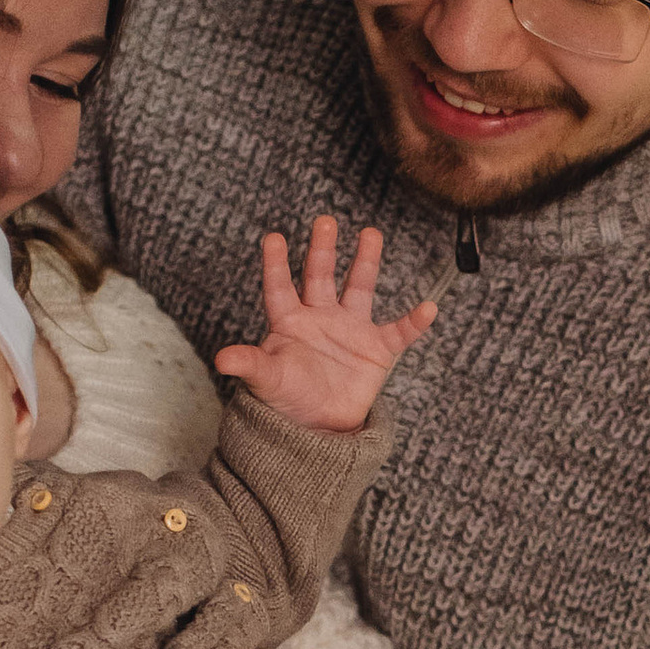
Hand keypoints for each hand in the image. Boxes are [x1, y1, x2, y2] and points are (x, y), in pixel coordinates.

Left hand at [214, 218, 436, 433]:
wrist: (317, 427)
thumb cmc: (286, 400)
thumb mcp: (266, 381)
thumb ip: (249, 364)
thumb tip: (221, 359)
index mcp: (289, 322)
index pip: (280, 287)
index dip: (276, 265)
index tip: (273, 238)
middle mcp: (320, 318)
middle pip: (321, 276)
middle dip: (322, 249)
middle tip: (325, 221)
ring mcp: (350, 330)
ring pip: (360, 288)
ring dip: (365, 262)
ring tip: (370, 234)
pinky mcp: (376, 350)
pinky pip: (399, 332)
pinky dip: (414, 322)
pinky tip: (428, 307)